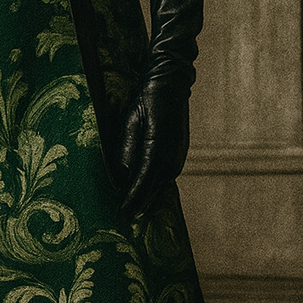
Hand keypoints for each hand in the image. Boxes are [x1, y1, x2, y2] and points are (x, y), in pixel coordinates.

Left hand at [119, 76, 189, 215]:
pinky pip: (167, 175)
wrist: (170, 84)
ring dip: (149, 196)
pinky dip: (156, 185)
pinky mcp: (180, 152)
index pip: (144, 179)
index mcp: (159, 145)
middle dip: (140, 203)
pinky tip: (147, 192)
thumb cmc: (145, 100)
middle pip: (155, 186)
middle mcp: (173, 153)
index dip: (134, 198)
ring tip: (133, 209)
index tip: (123, 213)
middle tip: (124, 218)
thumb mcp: (129, 121)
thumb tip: (122, 177)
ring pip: (162, 183)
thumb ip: (126, 150)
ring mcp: (180, 154)